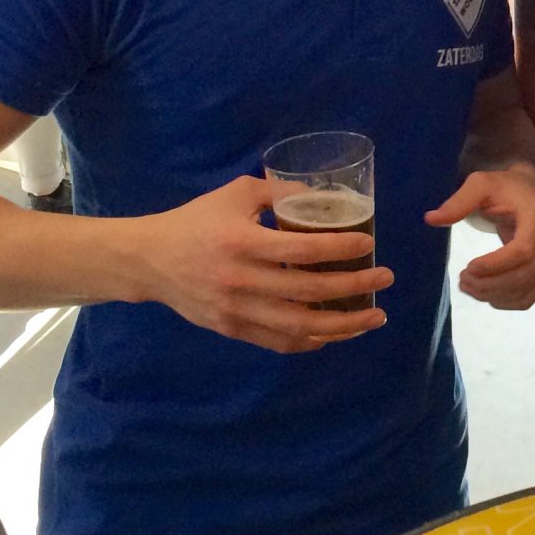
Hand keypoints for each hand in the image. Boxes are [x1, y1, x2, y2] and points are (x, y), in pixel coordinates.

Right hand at [129, 175, 390, 352]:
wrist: (148, 261)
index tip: (369, 244)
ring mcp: (236, 311)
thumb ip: (278, 192)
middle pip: (308, 291)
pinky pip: (280, 342)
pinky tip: (337, 333)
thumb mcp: (235, 195)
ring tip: (374, 317)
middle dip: (354, 287)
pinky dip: (312, 341)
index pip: (300, 250)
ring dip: (343, 324)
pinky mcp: (232, 330)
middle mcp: (240, 280)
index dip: (339, 249)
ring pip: (299, 326)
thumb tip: (323, 195)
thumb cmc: (196, 221)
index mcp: (240, 242)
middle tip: (385, 280)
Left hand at [425, 163, 534, 310]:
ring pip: (525, 291)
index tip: (468, 267)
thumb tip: (431, 219)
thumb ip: (459, 202)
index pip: (522, 252)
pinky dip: (504, 302)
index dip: (495, 266)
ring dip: (492, 296)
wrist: (529, 191)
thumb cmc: (503, 187)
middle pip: (523, 275)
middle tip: (462, 280)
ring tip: (467, 285)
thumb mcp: (480, 184)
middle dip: (489, 284)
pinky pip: (528, 298)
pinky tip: (484, 293)